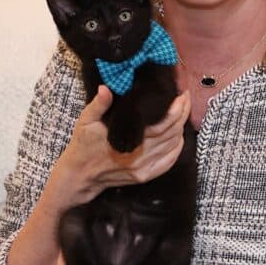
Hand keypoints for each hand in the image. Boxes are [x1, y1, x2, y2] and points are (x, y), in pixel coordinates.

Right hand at [53, 85, 190, 205]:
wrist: (79, 176)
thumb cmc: (83, 146)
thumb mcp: (86, 121)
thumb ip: (99, 104)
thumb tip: (107, 87)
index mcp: (129, 140)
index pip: (164, 123)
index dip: (177, 108)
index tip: (181, 94)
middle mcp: (140, 156)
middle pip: (173, 133)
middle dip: (183, 114)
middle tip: (186, 98)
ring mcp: (144, 168)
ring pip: (173, 147)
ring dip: (181, 129)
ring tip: (183, 113)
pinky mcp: (144, 177)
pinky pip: (168, 163)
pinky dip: (177, 149)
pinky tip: (179, 137)